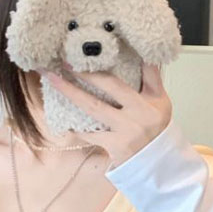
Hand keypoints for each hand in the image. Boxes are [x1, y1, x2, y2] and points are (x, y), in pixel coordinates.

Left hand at [43, 63, 171, 167]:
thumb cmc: (156, 126)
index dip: (111, 63)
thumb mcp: (160, 100)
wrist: (158, 161)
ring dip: (71, 93)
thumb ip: (151, 76)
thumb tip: (140, 50)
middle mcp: (137, 115)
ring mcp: (124, 131)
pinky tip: (62, 117)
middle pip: (109, 87)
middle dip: (85, 73)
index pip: (134, 75)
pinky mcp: (113, 147)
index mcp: (147, 101)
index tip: (88, 52)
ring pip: (93, 108)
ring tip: (52, 80)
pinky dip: (75, 126)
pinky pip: (89, 133)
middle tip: (63, 60)